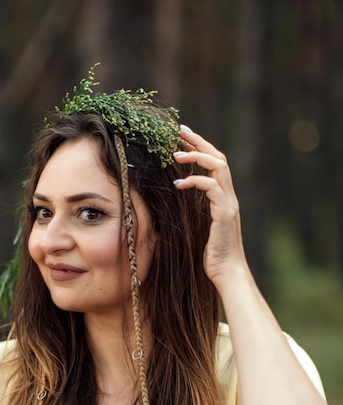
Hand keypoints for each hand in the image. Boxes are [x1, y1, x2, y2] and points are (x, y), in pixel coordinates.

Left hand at [173, 126, 247, 290]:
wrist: (228, 273)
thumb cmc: (213, 256)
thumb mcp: (200, 229)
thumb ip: (194, 213)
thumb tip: (175, 204)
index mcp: (224, 199)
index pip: (215, 164)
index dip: (200, 147)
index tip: (183, 136)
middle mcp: (229, 197)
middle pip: (218, 158)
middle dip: (199, 142)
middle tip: (179, 131)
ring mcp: (229, 204)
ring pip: (218, 167)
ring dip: (196, 156)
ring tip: (175, 154)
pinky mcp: (224, 213)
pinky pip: (211, 187)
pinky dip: (194, 180)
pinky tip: (178, 183)